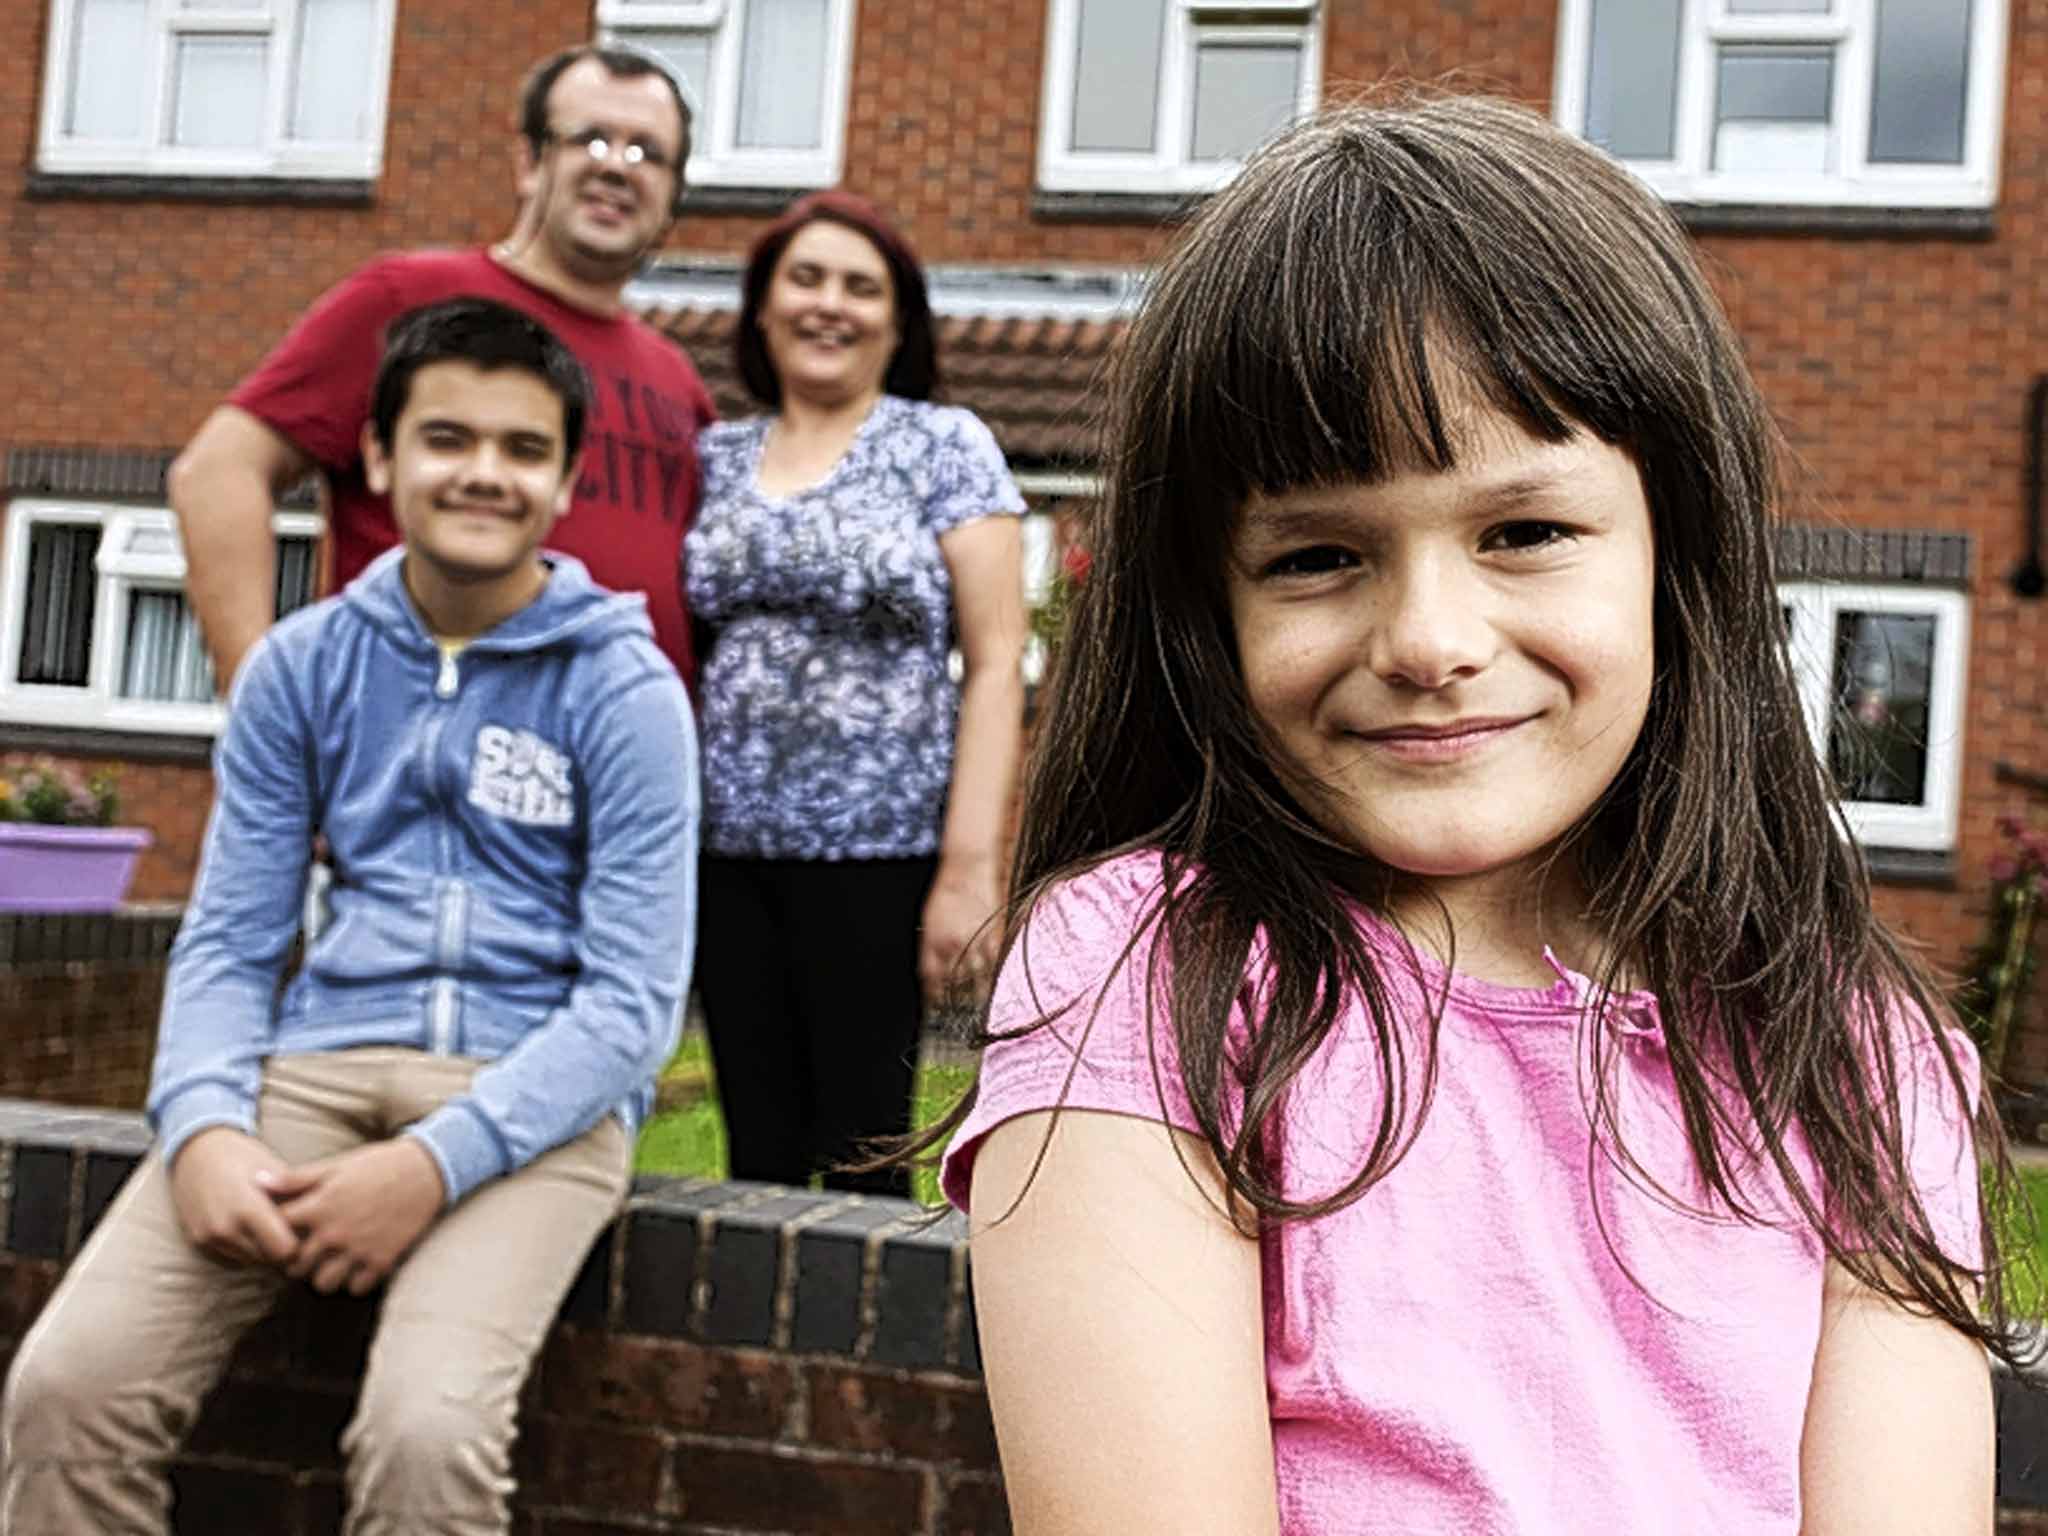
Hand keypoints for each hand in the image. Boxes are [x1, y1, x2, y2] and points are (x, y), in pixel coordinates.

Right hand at [168, 1127, 300, 1268]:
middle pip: (269, 1259)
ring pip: (251, 1260)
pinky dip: (245, 1247)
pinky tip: (250, 1227)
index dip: (299, 1242)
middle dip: (282, 1248)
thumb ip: (294, 1194)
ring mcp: (209, 1238)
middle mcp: (225, 1229)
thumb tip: (324, 1215)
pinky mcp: (199, 1242)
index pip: (284, 1250)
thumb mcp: (271, 1167)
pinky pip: (232, 1256)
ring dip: (263, 1249)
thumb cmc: (241, 1155)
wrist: (194, 1152)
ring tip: (271, 1225)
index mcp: (248, 1209)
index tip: (305, 1229)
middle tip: (292, 1229)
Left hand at [261, 1139, 446, 1295]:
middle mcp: (335, 1233)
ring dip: (323, 1274)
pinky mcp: (382, 1261)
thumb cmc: (378, 1165)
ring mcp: (358, 1250)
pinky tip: (357, 1264)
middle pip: (295, 1266)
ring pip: (323, 1283)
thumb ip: (296, 1179)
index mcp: (320, 1207)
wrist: (427, 1171)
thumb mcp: (336, 1166)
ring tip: (331, 1261)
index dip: (275, 1234)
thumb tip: (257, 1183)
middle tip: (307, 1251)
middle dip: (296, 1260)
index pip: (278, 1234)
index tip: (285, 1231)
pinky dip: (353, 1280)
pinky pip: (355, 1288)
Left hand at [919, 860, 1002, 1008]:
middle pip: (956, 986)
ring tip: (986, 1013)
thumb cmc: (948, 890)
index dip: (936, 999)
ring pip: (979, 980)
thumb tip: (934, 976)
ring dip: (982, 998)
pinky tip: (1003, 989)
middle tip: (966, 1021)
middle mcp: (952, 946)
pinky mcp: (997, 934)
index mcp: (932, 944)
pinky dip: (1000, 978)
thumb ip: (931, 949)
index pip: (932, 982)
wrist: (968, 865)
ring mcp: (976, 941)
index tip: (940, 1012)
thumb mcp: (929, 921)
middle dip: (960, 1005)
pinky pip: (998, 964)